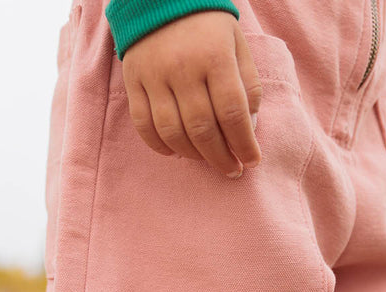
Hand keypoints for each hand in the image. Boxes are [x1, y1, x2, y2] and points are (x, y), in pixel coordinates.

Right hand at [121, 11, 262, 178]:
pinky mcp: (134, 81)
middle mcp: (183, 68)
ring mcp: (155, 76)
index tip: (251, 161)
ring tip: (207, 159)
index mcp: (214, 57)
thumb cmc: (208, 26)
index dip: (244, 143)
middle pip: (203, 129)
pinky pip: (144, 126)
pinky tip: (177, 152)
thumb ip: (247, 86)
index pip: (232, 113)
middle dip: (221, 158)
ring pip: (173, 133)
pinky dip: (161, 146)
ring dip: (193, 155)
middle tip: (232, 170)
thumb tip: (249, 129)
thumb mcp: (237, 46)